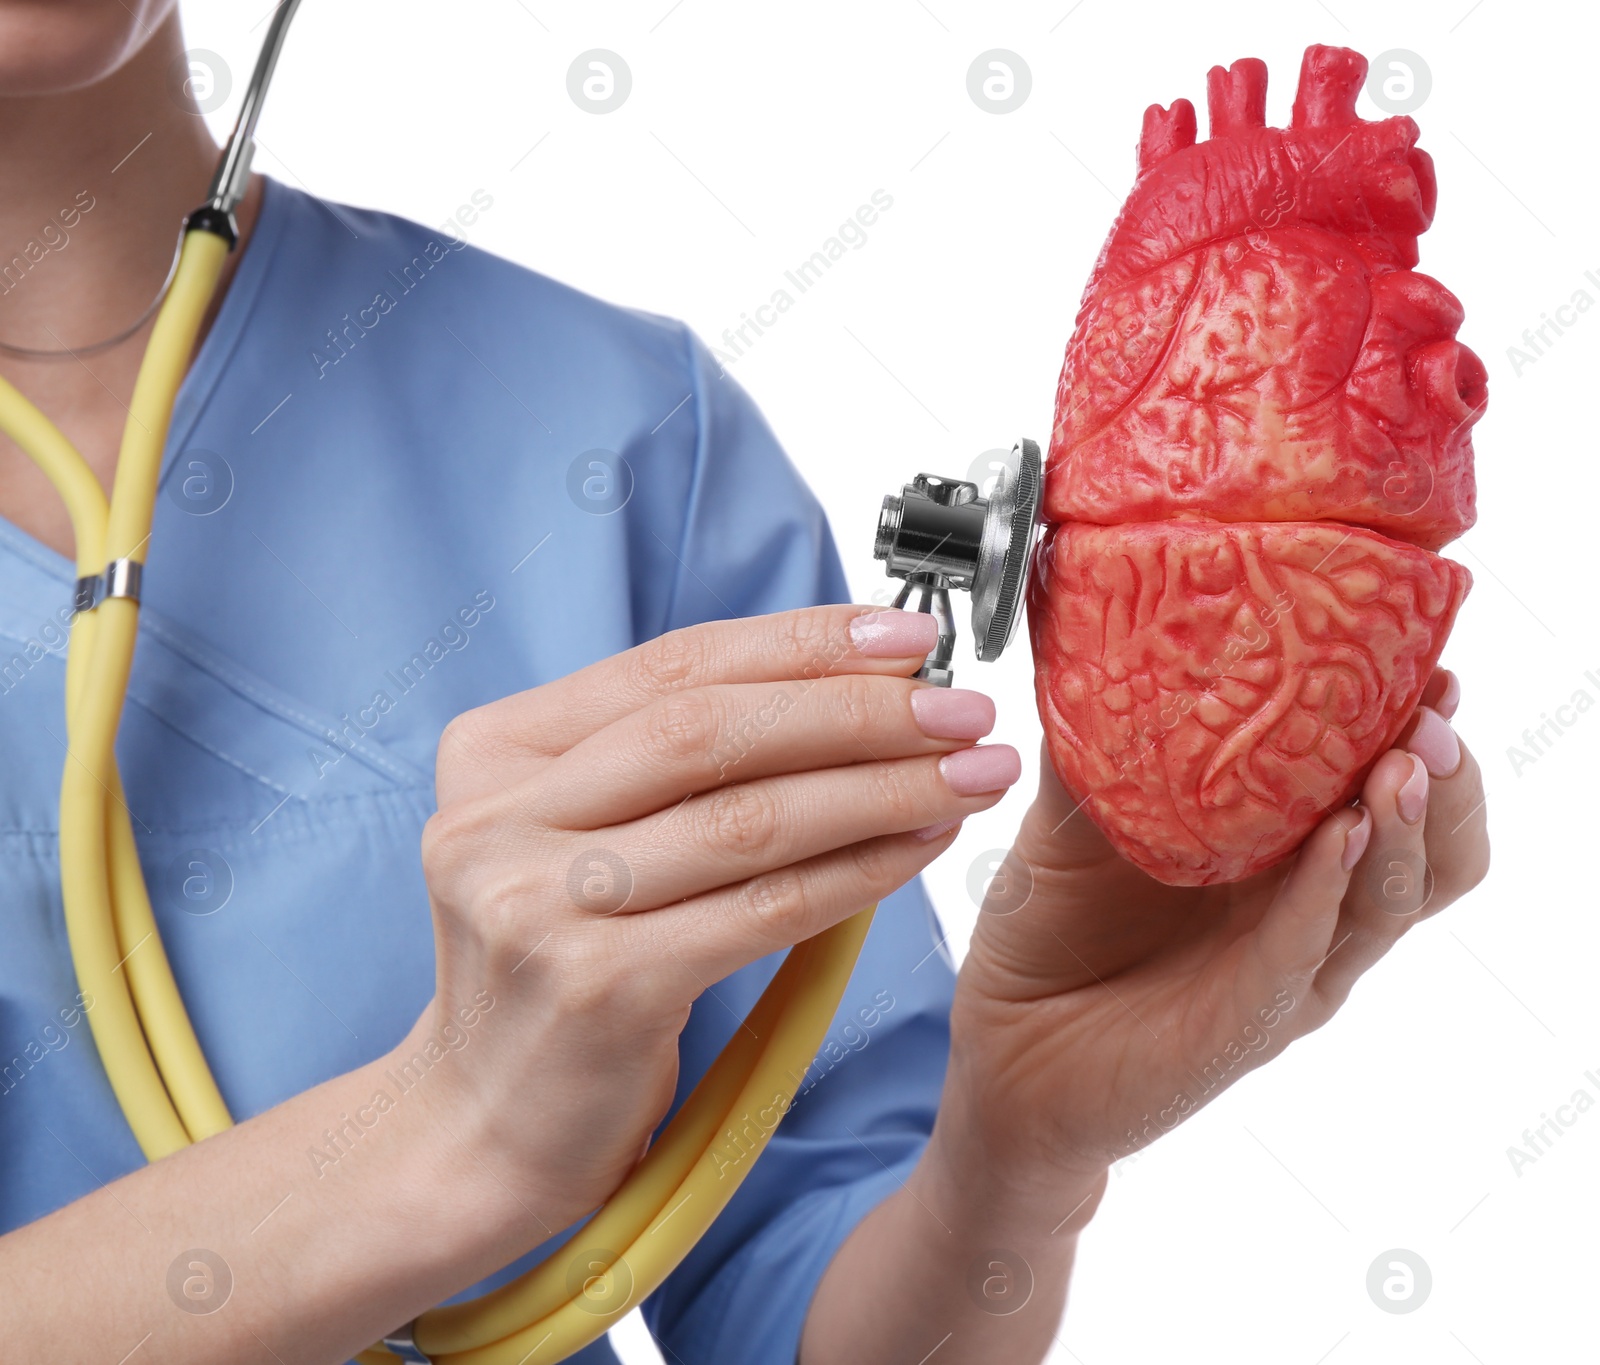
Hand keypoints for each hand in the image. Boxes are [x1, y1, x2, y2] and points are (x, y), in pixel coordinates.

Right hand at [411, 605, 1019, 1231]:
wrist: (485, 1126)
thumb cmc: (561, 966)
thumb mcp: (576, 837)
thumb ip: (666, 761)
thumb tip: (851, 685)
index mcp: (494, 751)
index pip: (671, 666)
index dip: (801, 642)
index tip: (906, 636)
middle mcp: (497, 816)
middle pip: (710, 730)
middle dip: (856, 709)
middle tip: (961, 707)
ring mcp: (538, 903)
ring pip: (749, 817)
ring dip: (883, 787)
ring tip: (972, 773)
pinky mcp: (599, 987)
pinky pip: (766, 909)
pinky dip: (860, 871)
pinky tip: (921, 847)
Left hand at [936, 668, 1486, 1208]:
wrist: (1003, 1048)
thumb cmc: (1051, 934)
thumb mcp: (1074, 819)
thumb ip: (1099, 740)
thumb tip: (1098, 629)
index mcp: (1278, 854)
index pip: (1379, 785)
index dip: (1411, 728)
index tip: (1419, 661)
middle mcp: (1303, 911)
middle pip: (1423, 848)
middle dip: (1440, 777)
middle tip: (1427, 717)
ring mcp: (1286, 971)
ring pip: (1387, 904)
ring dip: (1403, 830)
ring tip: (1399, 770)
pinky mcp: (1247, 1022)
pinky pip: (1303, 954)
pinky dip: (1328, 895)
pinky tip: (1337, 841)